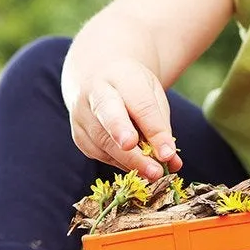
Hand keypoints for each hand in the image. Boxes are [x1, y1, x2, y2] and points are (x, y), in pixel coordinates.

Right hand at [66, 57, 181, 180]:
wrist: (96, 74)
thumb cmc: (131, 86)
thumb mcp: (151, 93)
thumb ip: (160, 125)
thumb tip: (170, 160)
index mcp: (120, 76)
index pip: (140, 105)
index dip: (155, 131)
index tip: (168, 154)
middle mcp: (95, 93)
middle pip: (111, 118)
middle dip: (130, 143)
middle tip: (150, 166)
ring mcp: (81, 114)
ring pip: (103, 142)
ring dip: (130, 163)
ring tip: (152, 174)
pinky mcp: (78, 134)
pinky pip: (98, 154)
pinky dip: (119, 164)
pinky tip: (135, 168)